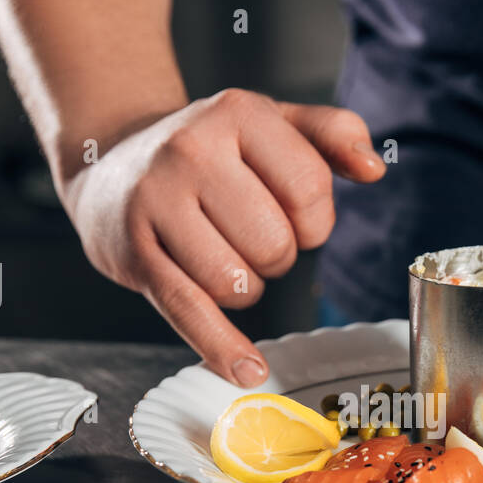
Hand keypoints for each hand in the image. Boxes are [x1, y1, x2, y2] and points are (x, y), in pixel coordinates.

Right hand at [60, 89, 385, 385]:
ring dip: (244, 287)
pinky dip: (221, 347)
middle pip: (276, 244)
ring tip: (221, 257)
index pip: (310, 190)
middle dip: (276, 256)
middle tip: (247, 236)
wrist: (109, 160)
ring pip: (237, 283)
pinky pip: (190, 311)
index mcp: (238, 113)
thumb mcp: (269, 122)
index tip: (292, 218)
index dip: (314, 220)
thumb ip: (333, 134)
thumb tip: (373, 167)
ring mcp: (157, 201)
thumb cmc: (204, 148)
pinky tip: (245, 369)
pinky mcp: (134, 253)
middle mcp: (192, 150)